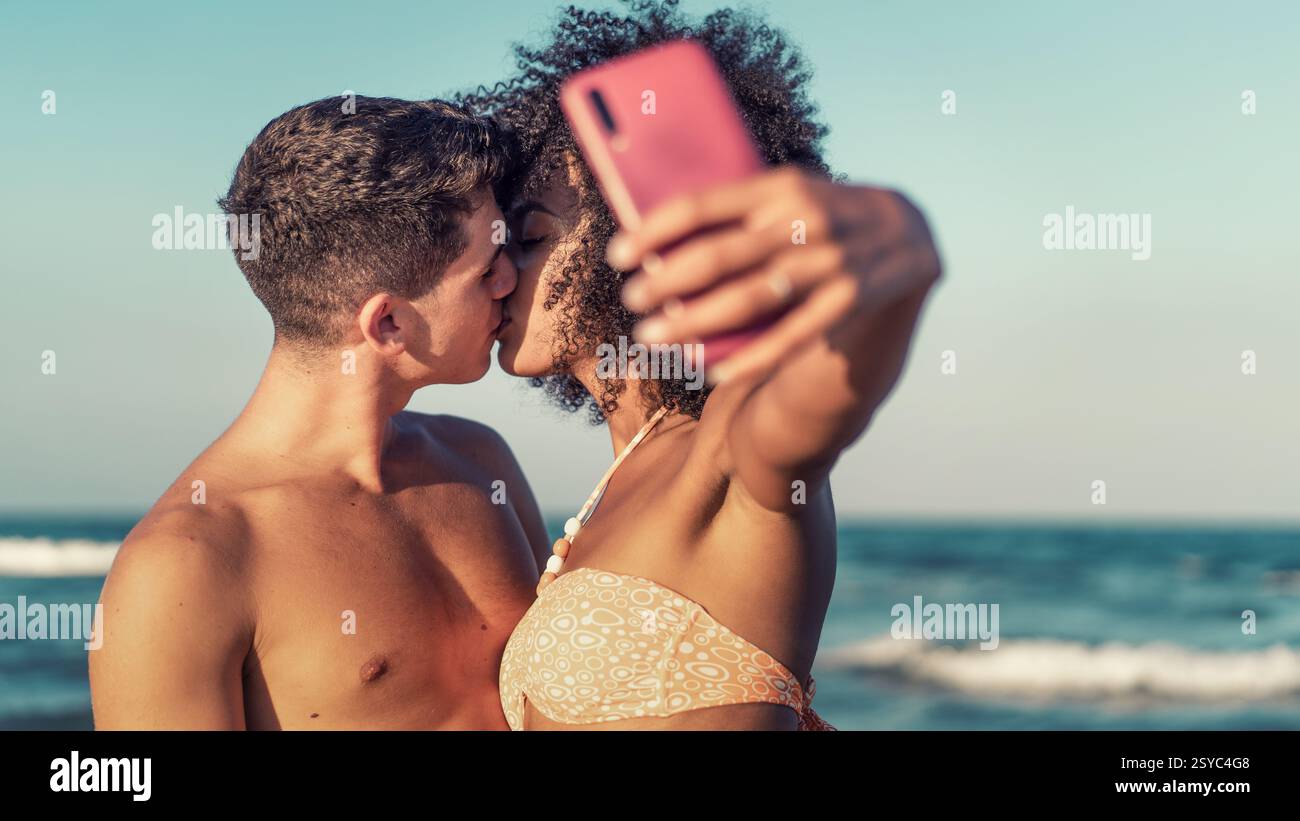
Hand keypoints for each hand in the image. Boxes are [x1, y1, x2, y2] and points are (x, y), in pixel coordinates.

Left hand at [611, 166, 941, 382]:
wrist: (910, 230)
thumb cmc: (823, 214)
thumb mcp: (786, 193)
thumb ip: (735, 210)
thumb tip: (657, 235)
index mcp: (780, 186)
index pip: (701, 205)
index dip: (653, 230)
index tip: (618, 253)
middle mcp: (805, 220)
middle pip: (718, 255)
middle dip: (665, 281)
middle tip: (632, 299)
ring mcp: (829, 262)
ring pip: (748, 299)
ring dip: (694, 322)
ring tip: (653, 335)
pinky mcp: (849, 300)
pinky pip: (791, 337)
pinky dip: (750, 358)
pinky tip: (712, 371)